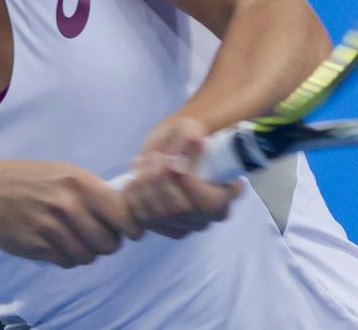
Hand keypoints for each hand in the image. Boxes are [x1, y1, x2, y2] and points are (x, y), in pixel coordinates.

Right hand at [0, 160, 143, 267]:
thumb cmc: (32, 182)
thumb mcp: (66, 173)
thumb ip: (94, 191)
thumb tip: (128, 213)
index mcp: (80, 182)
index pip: (122, 214)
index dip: (132, 228)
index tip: (132, 232)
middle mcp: (68, 204)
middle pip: (109, 243)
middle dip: (107, 244)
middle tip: (98, 237)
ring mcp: (51, 226)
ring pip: (88, 257)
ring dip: (85, 253)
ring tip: (73, 239)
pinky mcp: (36, 245)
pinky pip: (66, 262)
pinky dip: (66, 258)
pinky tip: (56, 244)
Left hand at [121, 117, 241, 239]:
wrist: (166, 151)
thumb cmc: (183, 139)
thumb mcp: (188, 129)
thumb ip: (189, 138)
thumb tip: (189, 150)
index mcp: (224, 195)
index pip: (211, 202)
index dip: (190, 185)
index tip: (174, 161)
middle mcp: (207, 217)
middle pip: (181, 208)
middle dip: (161, 179)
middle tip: (155, 156)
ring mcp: (184, 227)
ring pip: (161, 215)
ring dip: (145, 185)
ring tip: (142, 162)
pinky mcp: (162, 229)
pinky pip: (143, 221)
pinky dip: (134, 198)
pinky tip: (133, 180)